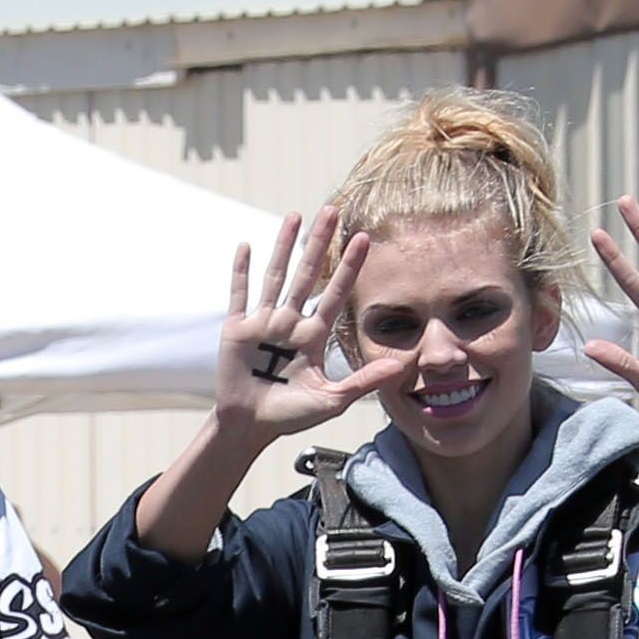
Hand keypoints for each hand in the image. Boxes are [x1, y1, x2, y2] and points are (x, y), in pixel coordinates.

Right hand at [215, 213, 412, 445]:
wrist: (250, 428)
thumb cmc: (290, 416)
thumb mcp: (331, 400)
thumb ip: (363, 381)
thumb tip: (400, 366)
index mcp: (313, 336)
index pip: (335, 293)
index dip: (349, 266)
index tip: (363, 238)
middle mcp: (290, 323)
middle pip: (308, 274)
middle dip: (319, 242)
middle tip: (332, 210)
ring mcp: (263, 323)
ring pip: (276, 276)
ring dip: (284, 246)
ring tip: (295, 216)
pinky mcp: (237, 330)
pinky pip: (240, 295)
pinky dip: (241, 271)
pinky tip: (247, 246)